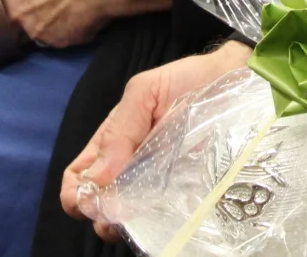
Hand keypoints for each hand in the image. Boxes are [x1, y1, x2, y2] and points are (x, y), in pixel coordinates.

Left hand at [0, 0, 170, 48]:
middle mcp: (16, 12)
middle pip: (3, 16)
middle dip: (14, 7)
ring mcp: (38, 30)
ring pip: (32, 27)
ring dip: (40, 18)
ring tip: (62, 2)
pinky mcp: (62, 42)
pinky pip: (56, 34)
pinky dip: (64, 25)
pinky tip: (78, 11)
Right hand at [62, 41, 250, 238]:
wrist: (232, 81)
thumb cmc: (185, 81)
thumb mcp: (144, 92)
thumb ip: (120, 129)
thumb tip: (96, 177)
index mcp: (112, 143)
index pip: (78, 176)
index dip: (74, 192)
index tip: (85, 200)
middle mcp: (129, 168)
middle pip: (98, 204)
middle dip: (97, 214)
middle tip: (112, 213)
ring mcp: (156, 184)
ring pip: (128, 217)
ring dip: (123, 225)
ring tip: (135, 219)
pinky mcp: (184, 193)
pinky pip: (164, 217)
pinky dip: (156, 225)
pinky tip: (161, 218)